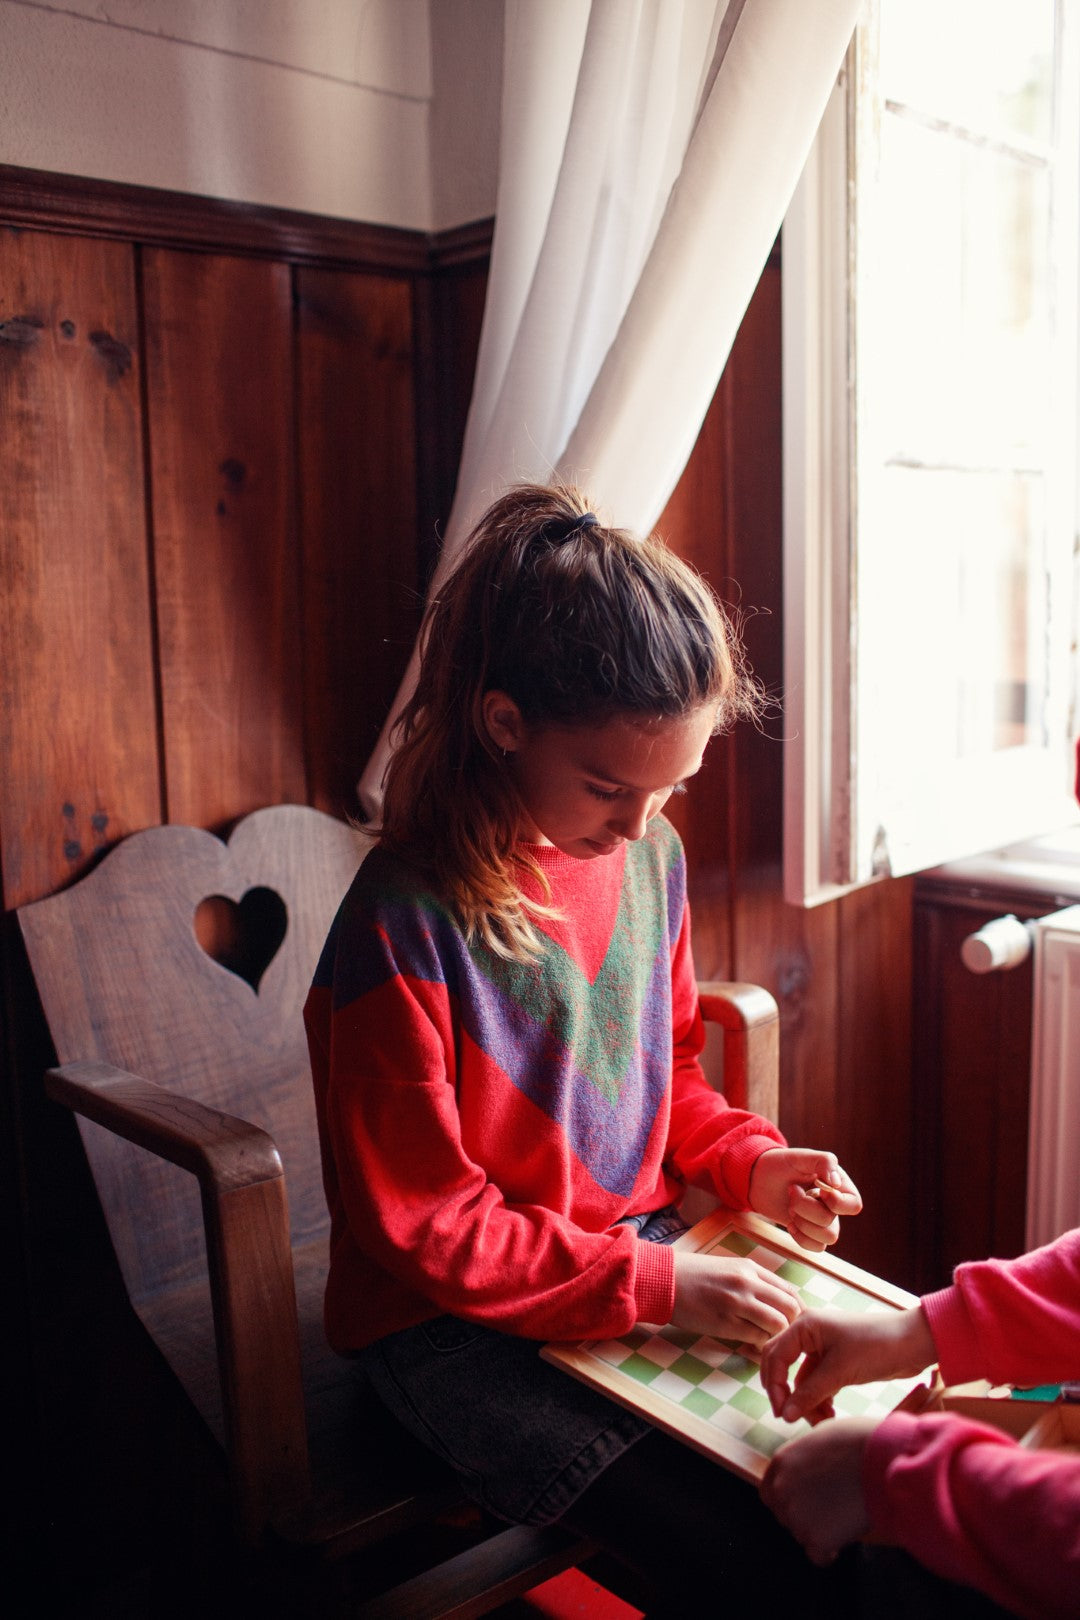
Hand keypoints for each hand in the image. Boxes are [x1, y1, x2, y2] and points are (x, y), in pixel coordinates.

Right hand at [669, 1250, 801, 1345]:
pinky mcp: (725, 1323)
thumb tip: (775, 1303)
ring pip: (777, 1324)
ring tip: (768, 1341)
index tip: (794, 1322)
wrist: (664, 1281)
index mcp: (750, 1268)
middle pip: (790, 1308)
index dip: (797, 1310)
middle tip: (786, 1336)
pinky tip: (752, 1344)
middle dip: (792, 1325)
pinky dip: (759, 1344)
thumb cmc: (694, 1276)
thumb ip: (752, 1282)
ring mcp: (737, 1303)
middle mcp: (747, 1283)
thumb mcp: (728, 1268)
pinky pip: (756, 1337)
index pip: (789, 1291)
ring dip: (777, 1336)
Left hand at [748, 1148, 861, 1250]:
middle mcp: (833, 1205)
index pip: (853, 1205)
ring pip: (827, 1238)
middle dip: (805, 1208)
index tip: (817, 1189)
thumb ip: (823, 1162)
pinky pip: (817, 1247)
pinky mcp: (810, 1232)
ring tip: (790, 1206)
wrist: (758, 1178)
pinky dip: (801, 1237)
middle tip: (791, 1190)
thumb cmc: (781, 1164)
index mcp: (838, 1185)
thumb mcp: (801, 1156)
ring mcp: (822, 1220)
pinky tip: (790, 1223)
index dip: (837, 1203)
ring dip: (803, 1223)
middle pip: (832, 1221)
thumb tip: (836, 1184)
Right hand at [760, 1305, 935, 1423]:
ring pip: (802, 1380)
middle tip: (790, 1418)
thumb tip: (785, 1415)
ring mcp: (823, 1349)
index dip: (774, 1385)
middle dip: (786, 1394)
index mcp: (805, 1326)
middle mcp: (810, 1335)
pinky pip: (817, 1384)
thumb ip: (810, 1393)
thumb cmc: (877, 1346)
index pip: (775, 1355)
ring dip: (807, 1402)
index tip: (781, 1412)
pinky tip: (830, 1415)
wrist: (914, 1344)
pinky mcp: (837, 1363)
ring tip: (822, 1422)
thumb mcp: (840, 1371)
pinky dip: (820, 1400)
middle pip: (783, 1366)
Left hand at [761, 1417, 876, 1563]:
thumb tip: (809, 1468)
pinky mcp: (816, 1539)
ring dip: (818, 1530)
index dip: (788, 1498)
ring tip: (843, 1515)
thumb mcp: (822, 1436)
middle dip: (803, 1515)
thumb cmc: (859, 1443)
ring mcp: (797, 1516)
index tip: (806, 1500)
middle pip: (784, 1515)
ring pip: (801, 1534)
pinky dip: (829, 1552)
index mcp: (781, 1463)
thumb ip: (806, 1457)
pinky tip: (843, 1537)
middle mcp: (782, 1490)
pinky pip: (818, 1555)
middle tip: (829, 1509)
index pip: (769, 1492)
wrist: (882, 1461)